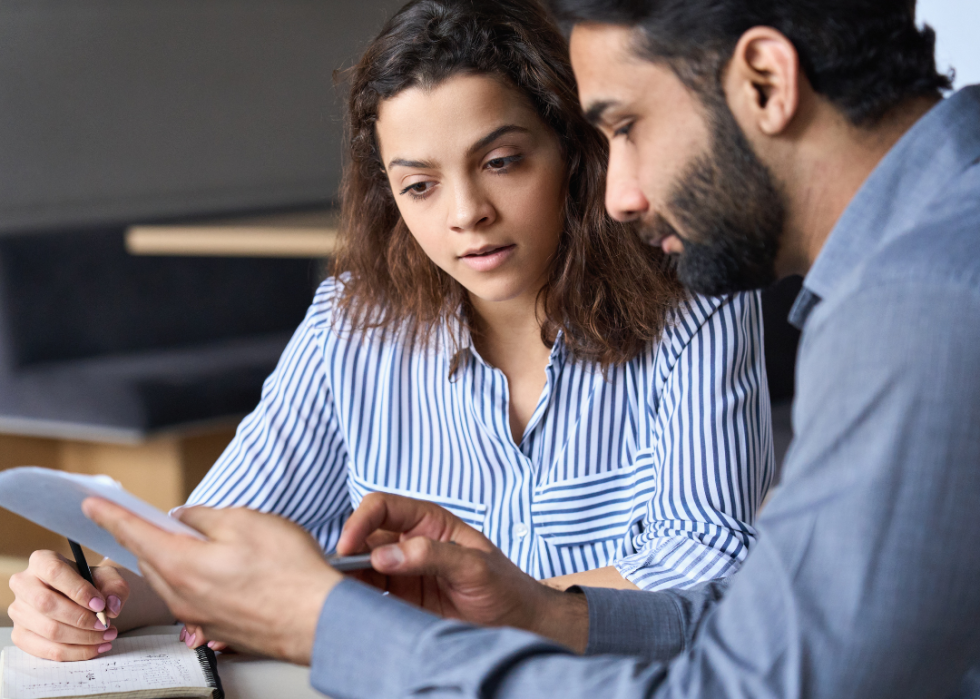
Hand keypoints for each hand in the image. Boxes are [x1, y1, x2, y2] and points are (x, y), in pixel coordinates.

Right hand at [8, 550, 127, 660]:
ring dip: (82, 638)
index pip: (54, 572)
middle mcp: (23, 584)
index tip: (100, 605)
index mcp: (42, 560)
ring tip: (107, 635)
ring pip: (48, 630)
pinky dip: (75, 652)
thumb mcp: (109, 578)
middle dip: (80, 618)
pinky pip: (46, 650)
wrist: (84, 599)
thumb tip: (112, 606)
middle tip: (105, 625)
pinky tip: (96, 647)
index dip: (78, 590)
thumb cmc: (93, 583)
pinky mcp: (21, 635)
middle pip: (46, 604)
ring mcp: (18, 611)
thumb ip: (115, 588)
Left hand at [82, 499, 342, 664]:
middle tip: (166, 518)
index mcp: (180, 565)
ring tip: (210, 541)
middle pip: (152, 558)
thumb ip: (205, 517)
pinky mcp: (218, 627)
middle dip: (152, 535)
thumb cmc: (287, 571)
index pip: (133, 533)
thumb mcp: (245, 521)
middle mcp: (182, 596)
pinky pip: (194, 596)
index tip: (93, 504)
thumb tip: (185, 519)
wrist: (317, 619)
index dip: (111, 515)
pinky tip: (229, 568)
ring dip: (179, 557)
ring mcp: (199, 616)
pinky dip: (199, 577)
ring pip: (173, 578)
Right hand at [337, 493, 588, 651]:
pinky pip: (369, 592)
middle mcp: (410, 541)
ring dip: (347, 577)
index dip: (361, 521)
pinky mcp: (400, 598)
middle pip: (365, 536)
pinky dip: (355, 597)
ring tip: (339, 594)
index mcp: (428, 520)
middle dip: (347, 552)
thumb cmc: (503, 586)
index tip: (348, 546)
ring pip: (361, 565)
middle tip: (337, 577)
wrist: (517, 623)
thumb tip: (384, 555)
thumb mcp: (473, 566)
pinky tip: (350, 606)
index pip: (383, 507)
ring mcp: (403, 570)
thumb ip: (431, 555)